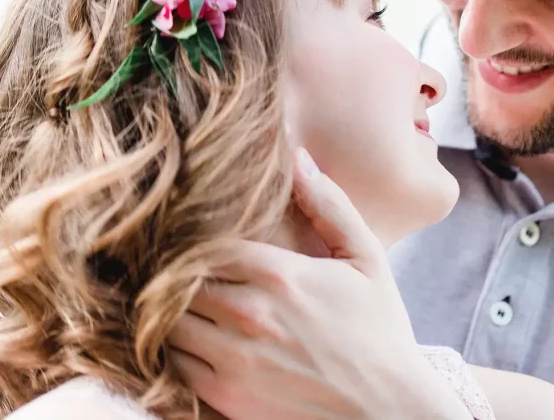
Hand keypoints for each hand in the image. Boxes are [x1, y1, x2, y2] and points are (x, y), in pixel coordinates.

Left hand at [168, 148, 470, 419]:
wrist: (387, 410)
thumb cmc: (381, 332)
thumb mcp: (367, 260)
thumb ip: (331, 206)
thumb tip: (299, 158)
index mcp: (281, 274)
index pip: (207, 243)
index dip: (195, 240)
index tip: (192, 239)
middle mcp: (250, 313)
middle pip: (178, 279)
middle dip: (174, 272)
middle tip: (171, 267)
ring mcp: (234, 358)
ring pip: (168, 320)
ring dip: (166, 309)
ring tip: (173, 302)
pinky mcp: (226, 397)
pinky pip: (173, 364)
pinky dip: (169, 349)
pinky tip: (185, 340)